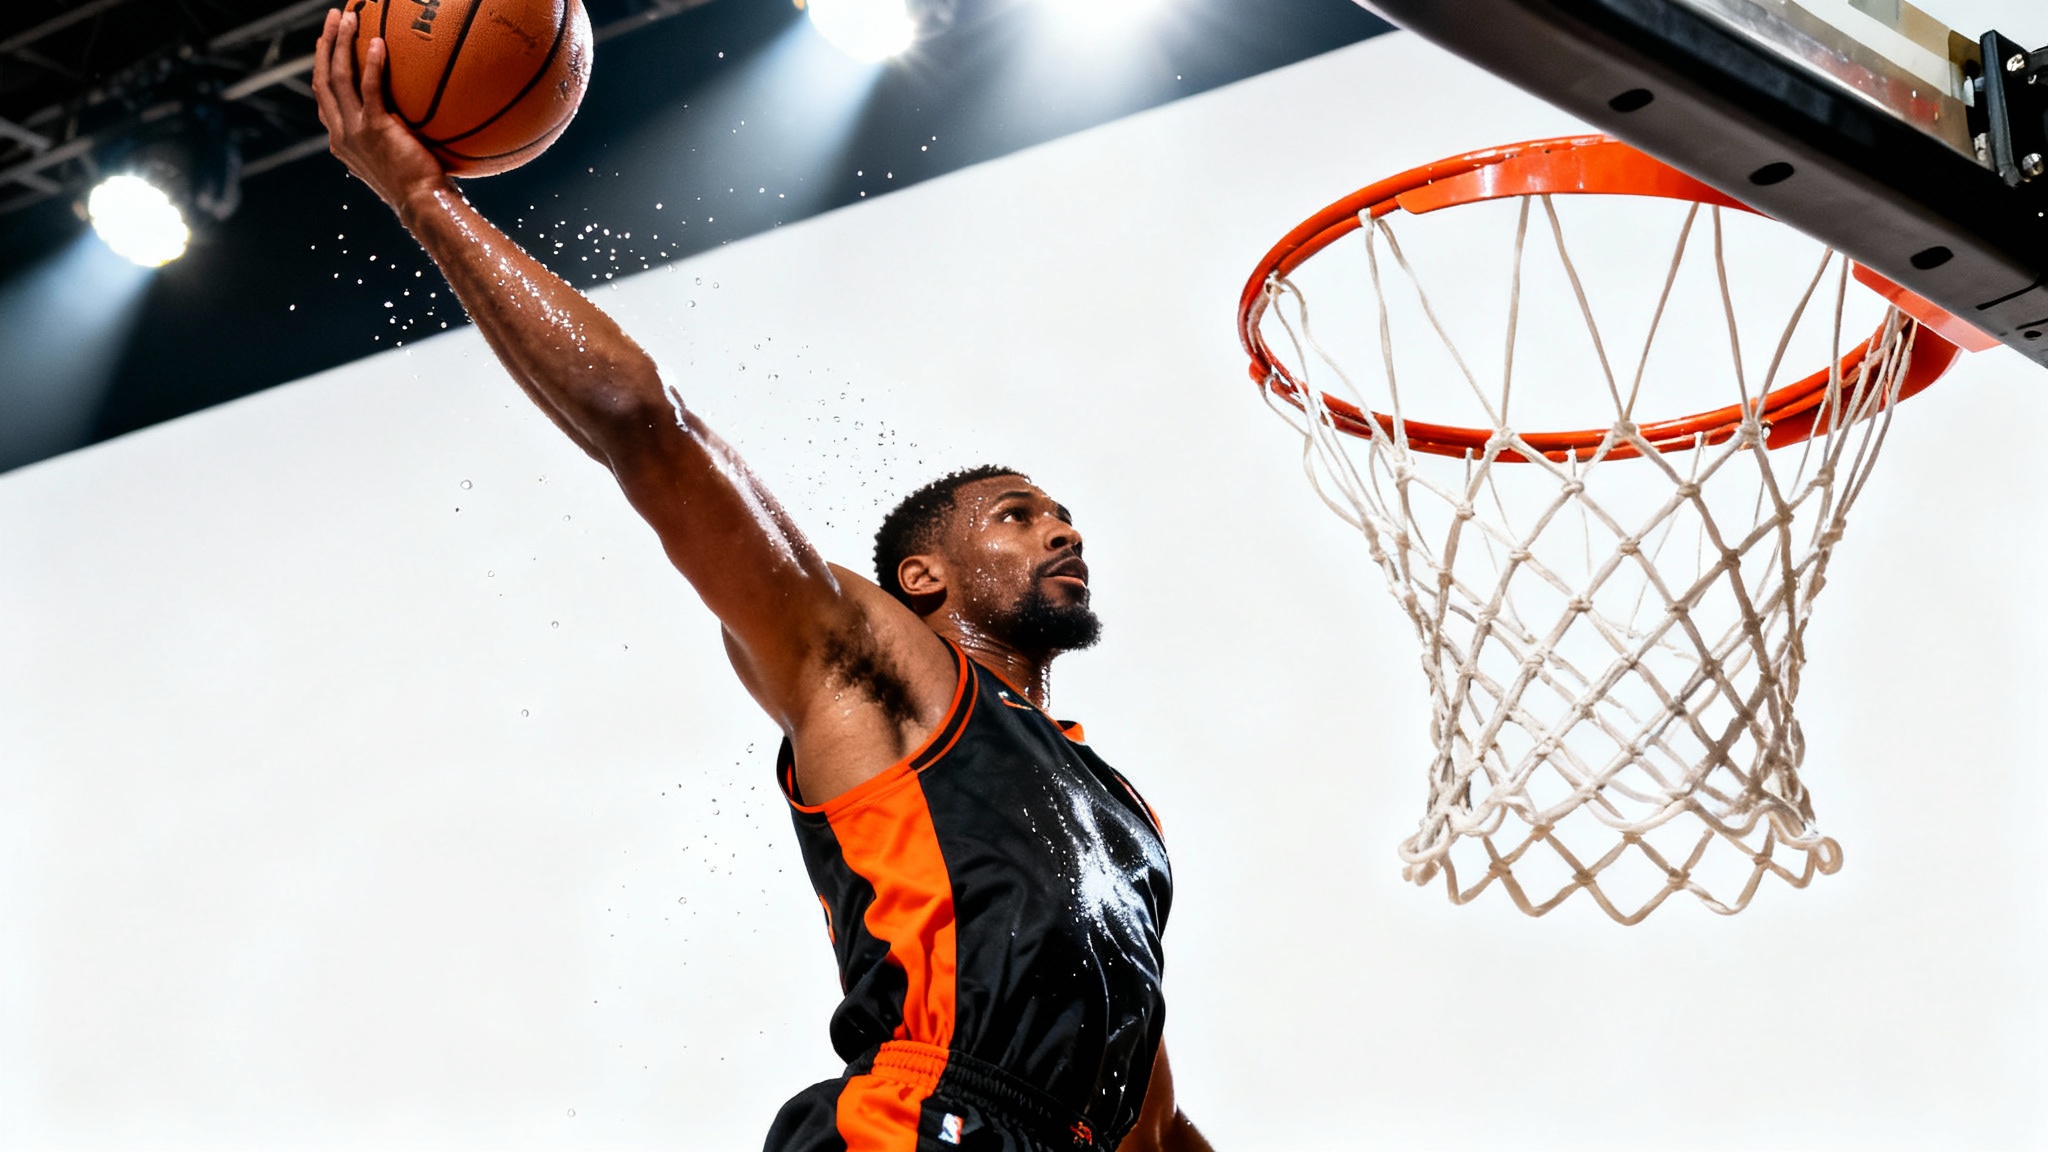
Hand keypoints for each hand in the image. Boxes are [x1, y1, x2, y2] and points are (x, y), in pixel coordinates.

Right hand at [311, 7, 447, 214]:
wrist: (424, 206)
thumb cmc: (420, 186)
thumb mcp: (396, 158)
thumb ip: (390, 135)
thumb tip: (407, 115)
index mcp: (341, 141)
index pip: (324, 97)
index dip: (323, 66)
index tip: (328, 43)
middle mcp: (340, 134)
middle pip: (322, 79)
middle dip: (325, 44)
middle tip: (334, 17)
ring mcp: (354, 132)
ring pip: (337, 77)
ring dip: (340, 43)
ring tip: (348, 16)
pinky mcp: (375, 129)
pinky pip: (368, 88)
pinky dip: (370, 63)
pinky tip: (378, 42)